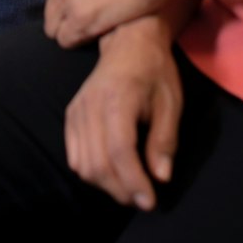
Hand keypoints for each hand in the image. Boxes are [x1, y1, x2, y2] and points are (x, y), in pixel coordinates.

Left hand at [45, 0, 165, 46]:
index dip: (73, 4)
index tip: (89, 10)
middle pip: (51, 11)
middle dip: (67, 20)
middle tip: (90, 27)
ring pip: (54, 28)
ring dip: (72, 33)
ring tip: (95, 35)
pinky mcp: (79, 18)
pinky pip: (65, 40)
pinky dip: (78, 43)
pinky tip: (97, 38)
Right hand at [64, 18, 182, 208]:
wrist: (128, 41)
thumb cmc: (154, 71)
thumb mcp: (170, 102)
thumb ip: (165, 140)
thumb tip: (161, 178)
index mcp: (117, 99)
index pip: (119, 150)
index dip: (133, 182)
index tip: (150, 202)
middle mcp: (90, 106)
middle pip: (97, 163)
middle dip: (120, 190)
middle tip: (143, 199)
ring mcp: (76, 110)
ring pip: (82, 165)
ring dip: (106, 185)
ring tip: (130, 188)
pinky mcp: (71, 115)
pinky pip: (74, 155)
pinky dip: (91, 172)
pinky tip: (111, 173)